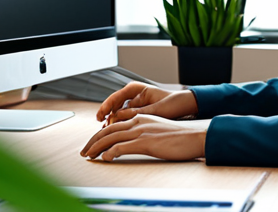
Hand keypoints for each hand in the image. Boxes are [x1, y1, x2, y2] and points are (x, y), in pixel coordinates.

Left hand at [81, 114, 208, 160]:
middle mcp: (138, 122)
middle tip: (84, 152)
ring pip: (110, 138)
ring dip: (96, 148)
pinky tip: (104, 159)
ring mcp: (141, 131)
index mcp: (140, 118)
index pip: (113, 125)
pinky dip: (109, 153)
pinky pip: (121, 147)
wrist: (194, 136)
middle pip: (107, 130)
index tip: (92, 145)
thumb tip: (132, 143)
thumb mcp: (157, 131)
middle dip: (92, 142)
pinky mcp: (145, 142)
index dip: (99, 135)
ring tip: (88, 156)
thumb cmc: (179, 137)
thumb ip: (143, 133)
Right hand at [96, 82, 198, 124]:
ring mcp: (134, 103)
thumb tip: (117, 116)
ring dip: (112, 123)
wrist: (185, 106)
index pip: (115, 97)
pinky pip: (124, 119)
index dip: (105, 107)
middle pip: (114, 106)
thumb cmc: (173, 103)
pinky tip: (116, 134)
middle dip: (107, 118)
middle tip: (101, 129)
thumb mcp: (156, 109)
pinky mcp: (137, 112)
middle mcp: (133, 95)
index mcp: (136, 88)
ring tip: (106, 133)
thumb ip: (136, 112)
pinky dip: (120, 126)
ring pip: (118, 113)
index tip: (100, 117)